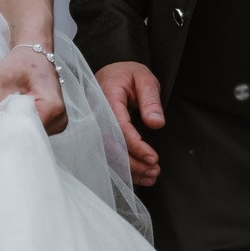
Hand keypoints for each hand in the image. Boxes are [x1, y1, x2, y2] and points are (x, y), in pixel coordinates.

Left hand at [0, 43, 67, 134]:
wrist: (35, 52)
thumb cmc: (23, 61)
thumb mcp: (5, 80)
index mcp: (52, 106)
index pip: (28, 130)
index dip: (9, 130)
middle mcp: (60, 117)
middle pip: (32, 134)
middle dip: (13, 130)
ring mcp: (59, 121)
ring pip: (34, 133)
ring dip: (19, 127)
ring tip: (7, 115)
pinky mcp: (54, 121)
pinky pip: (37, 129)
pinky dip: (25, 124)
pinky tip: (15, 115)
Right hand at [96, 60, 163, 186]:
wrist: (111, 73)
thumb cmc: (128, 74)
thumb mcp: (144, 78)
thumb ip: (150, 100)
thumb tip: (156, 124)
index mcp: (106, 96)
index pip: (118, 126)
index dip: (135, 146)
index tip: (153, 157)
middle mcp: (95, 113)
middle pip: (110, 145)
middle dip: (133, 163)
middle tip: (155, 171)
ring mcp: (94, 124)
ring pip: (108, 153)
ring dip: (129, 169)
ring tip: (152, 176)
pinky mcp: (97, 134)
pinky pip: (107, 154)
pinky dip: (124, 168)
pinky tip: (140, 177)